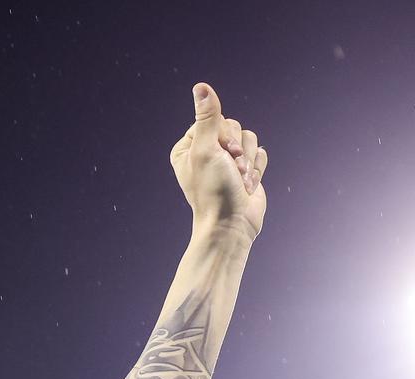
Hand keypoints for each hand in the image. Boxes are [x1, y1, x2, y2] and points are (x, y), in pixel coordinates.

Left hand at [171, 83, 267, 239]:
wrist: (232, 223)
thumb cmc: (214, 190)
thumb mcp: (207, 149)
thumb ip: (207, 117)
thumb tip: (201, 86)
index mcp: (188, 146)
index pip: (214, 119)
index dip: (223, 135)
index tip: (221, 155)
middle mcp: (206, 151)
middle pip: (234, 126)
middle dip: (238, 149)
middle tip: (232, 170)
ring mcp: (226, 160)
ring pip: (249, 137)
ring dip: (248, 161)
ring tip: (239, 181)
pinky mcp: (244, 168)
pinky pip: (259, 153)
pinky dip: (257, 168)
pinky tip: (247, 185)